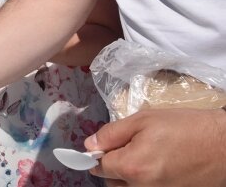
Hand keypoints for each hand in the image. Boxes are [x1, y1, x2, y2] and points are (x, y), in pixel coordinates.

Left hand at [86, 108, 225, 185]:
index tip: (107, 145)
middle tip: (129, 147)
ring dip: (130, 176)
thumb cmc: (185, 127)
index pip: (100, 167)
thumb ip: (112, 134)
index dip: (99, 153)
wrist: (224, 145)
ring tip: (147, 156)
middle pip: (113, 182)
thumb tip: (90, 145)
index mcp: (132, 167)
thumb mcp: (143, 120)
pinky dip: (147, 182)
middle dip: (114, 167)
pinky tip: (160, 166)